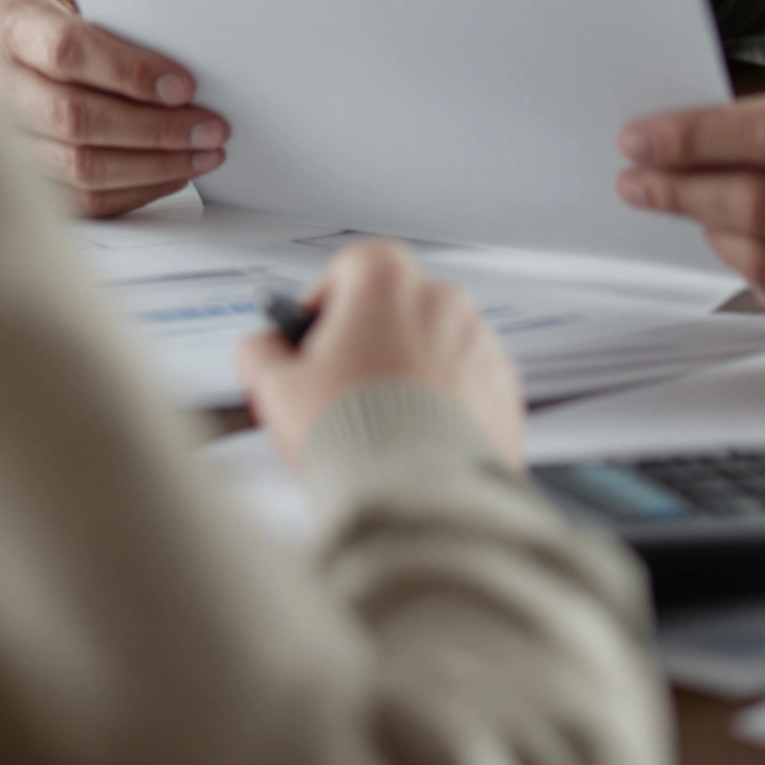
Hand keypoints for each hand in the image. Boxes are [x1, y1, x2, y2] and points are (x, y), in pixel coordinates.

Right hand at [0, 0, 228, 218]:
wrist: (3, 58)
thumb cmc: (54, 28)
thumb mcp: (78, 3)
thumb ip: (118, 29)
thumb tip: (184, 71)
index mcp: (12, 29)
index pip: (67, 52)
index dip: (129, 71)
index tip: (184, 86)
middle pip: (75, 118)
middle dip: (155, 128)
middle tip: (210, 128)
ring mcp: (1, 141)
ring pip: (81, 167)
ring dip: (154, 165)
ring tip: (203, 154)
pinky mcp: (22, 182)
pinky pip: (82, 200)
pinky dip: (136, 190)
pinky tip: (173, 174)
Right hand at [237, 238, 524, 469]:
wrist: (419, 499)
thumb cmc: (355, 437)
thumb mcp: (277, 390)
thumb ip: (261, 354)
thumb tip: (260, 350)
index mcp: (387, 281)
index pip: (350, 266)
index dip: (324, 301)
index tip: (311, 336)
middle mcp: (442, 300)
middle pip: (395, 306)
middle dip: (368, 341)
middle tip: (339, 389)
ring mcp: (479, 341)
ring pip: (435, 344)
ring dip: (409, 371)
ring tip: (377, 422)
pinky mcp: (503, 387)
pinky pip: (468, 383)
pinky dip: (446, 402)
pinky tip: (415, 439)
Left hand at [616, 78, 764, 352]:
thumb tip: (728, 120)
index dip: (690, 136)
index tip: (645, 136)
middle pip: (753, 201)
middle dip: (679, 188)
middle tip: (640, 177)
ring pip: (764, 260)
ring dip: (711, 232)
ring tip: (690, 208)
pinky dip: (759, 276)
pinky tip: (745, 250)